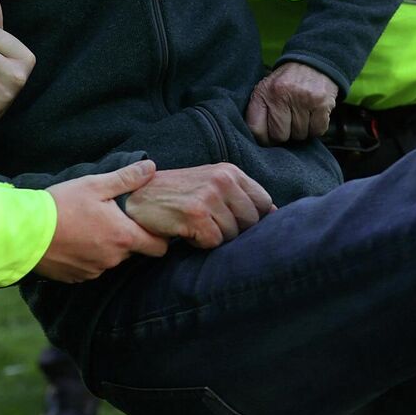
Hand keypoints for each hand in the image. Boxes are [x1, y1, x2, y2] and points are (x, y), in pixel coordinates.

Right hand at [37, 161, 169, 281]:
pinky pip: (91, 267)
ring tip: (89, 226)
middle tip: (111, 217)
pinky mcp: (76, 278)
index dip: (159, 236)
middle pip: (133, 251)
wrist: (23, 233)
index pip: (158, 247)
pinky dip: (88, 256)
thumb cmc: (61, 205)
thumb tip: (151, 167)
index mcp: (123, 236)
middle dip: (126, 236)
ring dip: (106, 246)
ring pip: (111, 259)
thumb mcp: (95, 185)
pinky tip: (75, 240)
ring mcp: (94, 271)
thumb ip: (127, 178)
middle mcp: (112, 259)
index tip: (149, 224)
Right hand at [124, 163, 276, 248]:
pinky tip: (186, 231)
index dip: (253, 219)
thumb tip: (277, 213)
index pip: (265, 203)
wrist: (138, 198)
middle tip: (209, 224)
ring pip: (233, 235)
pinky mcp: (196, 214)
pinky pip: (214, 242)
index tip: (234, 221)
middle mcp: (223, 180)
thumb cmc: (178, 195)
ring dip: (214, 237)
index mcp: (230, 171)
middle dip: (234, 231)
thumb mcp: (212, 184)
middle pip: (252, 222)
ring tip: (196, 225)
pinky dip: (200, 243)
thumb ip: (240, 196)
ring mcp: (209, 196)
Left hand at [245, 62, 337, 143]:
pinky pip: (317, 131)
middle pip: (280, 136)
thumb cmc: (287, 81)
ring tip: (302, 114)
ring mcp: (303, 99)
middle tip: (289, 122)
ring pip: (300, 135)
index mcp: (264, 92)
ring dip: (302, 130)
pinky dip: (316, 127)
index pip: (256, 129)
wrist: (313, 61)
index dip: (263, 139)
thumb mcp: (267, 89)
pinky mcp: (321, 103)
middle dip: (285, 133)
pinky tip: (313, 115)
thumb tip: (260, 140)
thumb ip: (260, 111)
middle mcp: (282, 95)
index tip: (269, 138)